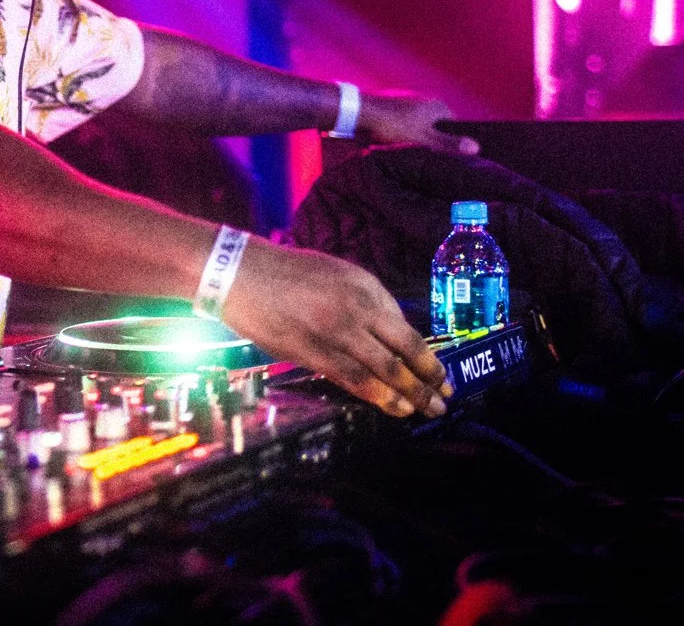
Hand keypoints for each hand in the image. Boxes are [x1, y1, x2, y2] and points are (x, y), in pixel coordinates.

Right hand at [224, 241, 450, 417]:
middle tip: (442, 401)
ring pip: (382, 372)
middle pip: (403, 354)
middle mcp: (356, 310)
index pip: (408, 332)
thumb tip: (395, 336)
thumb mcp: (340, 274)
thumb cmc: (289, 273)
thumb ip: (370, 303)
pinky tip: (393, 407)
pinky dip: (377, 396)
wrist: (241, 274)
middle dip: (427, 382)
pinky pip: (352, 380)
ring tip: (424, 410)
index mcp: (366, 288)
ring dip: (408, 396)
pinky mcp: (311, 352)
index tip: (442, 376)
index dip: (429, 359)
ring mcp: (335, 333)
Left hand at [358, 93, 478, 155]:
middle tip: (434, 161)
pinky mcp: (391, 108)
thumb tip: (477, 148)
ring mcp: (407, 103)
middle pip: (437, 126)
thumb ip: (448, 144)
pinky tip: (398, 147)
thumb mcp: (424, 139)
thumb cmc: (394, 127)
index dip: (455, 142)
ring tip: (416, 156)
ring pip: (419, 126)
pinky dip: (403, 135)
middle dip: (436, 141)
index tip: (454, 159)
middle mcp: (425, 101)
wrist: (359, 113)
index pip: (455, 128)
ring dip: (418, 138)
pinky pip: (403, 125)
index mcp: (438, 106)